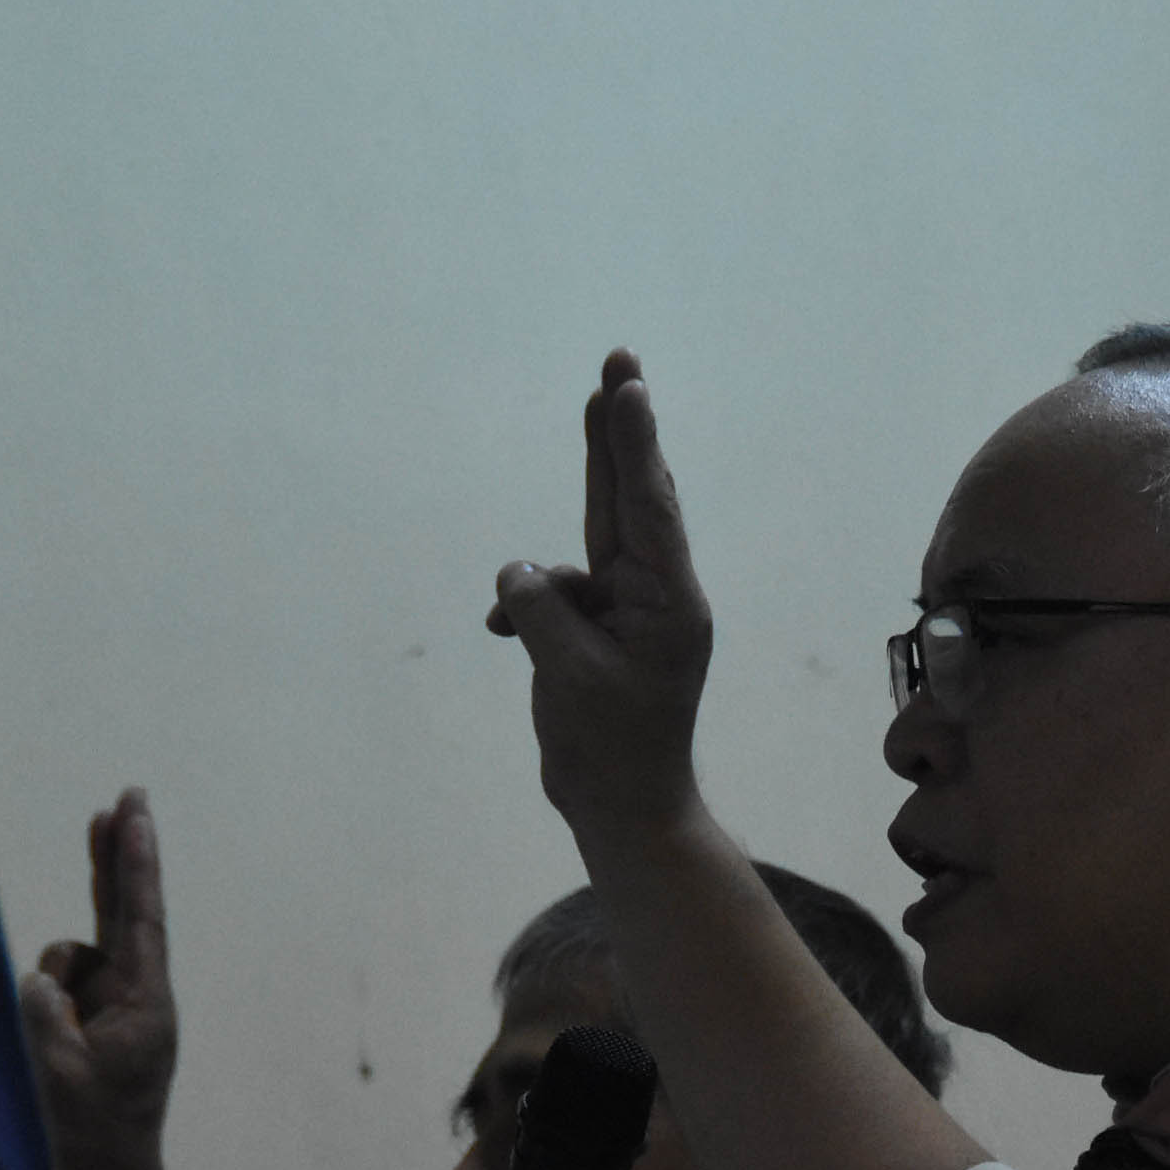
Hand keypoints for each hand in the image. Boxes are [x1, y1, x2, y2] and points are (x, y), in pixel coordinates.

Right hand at [19, 788, 178, 1169]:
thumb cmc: (92, 1134)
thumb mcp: (61, 1075)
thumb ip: (47, 1016)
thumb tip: (40, 979)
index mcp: (146, 1003)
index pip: (140, 915)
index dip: (135, 860)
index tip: (134, 810)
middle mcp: (138, 994)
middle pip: (124, 908)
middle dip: (116, 857)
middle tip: (125, 796)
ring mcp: (116, 1005)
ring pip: (73, 956)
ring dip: (54, 981)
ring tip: (62, 1045)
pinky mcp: (96, 1018)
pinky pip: (59, 986)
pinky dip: (46, 1000)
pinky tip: (52, 1042)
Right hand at [487, 348, 716, 833]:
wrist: (621, 808)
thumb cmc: (608, 749)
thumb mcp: (566, 675)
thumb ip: (538, 610)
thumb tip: (519, 572)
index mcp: (668, 603)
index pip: (647, 507)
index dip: (632, 443)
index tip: (625, 386)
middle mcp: (658, 596)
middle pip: (633, 497)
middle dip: (622, 429)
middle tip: (623, 361)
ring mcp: (630, 612)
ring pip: (599, 532)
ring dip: (589, 480)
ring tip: (598, 403)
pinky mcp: (600, 632)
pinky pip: (555, 595)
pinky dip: (526, 605)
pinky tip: (500, 631)